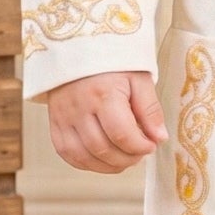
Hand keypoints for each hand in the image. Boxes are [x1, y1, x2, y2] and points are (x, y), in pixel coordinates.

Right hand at [48, 70, 167, 172]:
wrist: (77, 49)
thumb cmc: (111, 63)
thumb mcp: (138, 78)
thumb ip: (150, 109)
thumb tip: (159, 138)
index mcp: (103, 93)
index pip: (121, 134)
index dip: (140, 146)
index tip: (151, 145)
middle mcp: (79, 107)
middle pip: (103, 149)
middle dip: (127, 158)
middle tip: (140, 153)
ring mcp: (63, 117)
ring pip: (84, 156)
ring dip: (109, 165)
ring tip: (125, 157)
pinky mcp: (55, 124)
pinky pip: (67, 154)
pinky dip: (87, 163)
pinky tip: (103, 159)